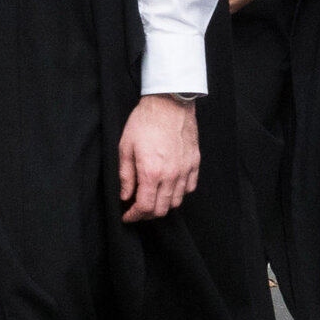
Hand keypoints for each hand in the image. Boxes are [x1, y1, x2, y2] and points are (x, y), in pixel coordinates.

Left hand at [116, 94, 199, 221]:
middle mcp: (171, 175)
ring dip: (162, 205)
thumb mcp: (126, 147)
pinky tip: (169, 187)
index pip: (145, 207)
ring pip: (176, 202)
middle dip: (146, 214)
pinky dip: (178, 193)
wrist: (169, 102)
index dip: (134, 216)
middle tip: (137, 209)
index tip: (127, 215)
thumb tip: (125, 196)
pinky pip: (189, 188)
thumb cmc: (145, 122)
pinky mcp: (194, 163)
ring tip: (152, 198)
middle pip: (161, 209)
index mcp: (151, 172)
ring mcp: (185, 169)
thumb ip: (125, 176)